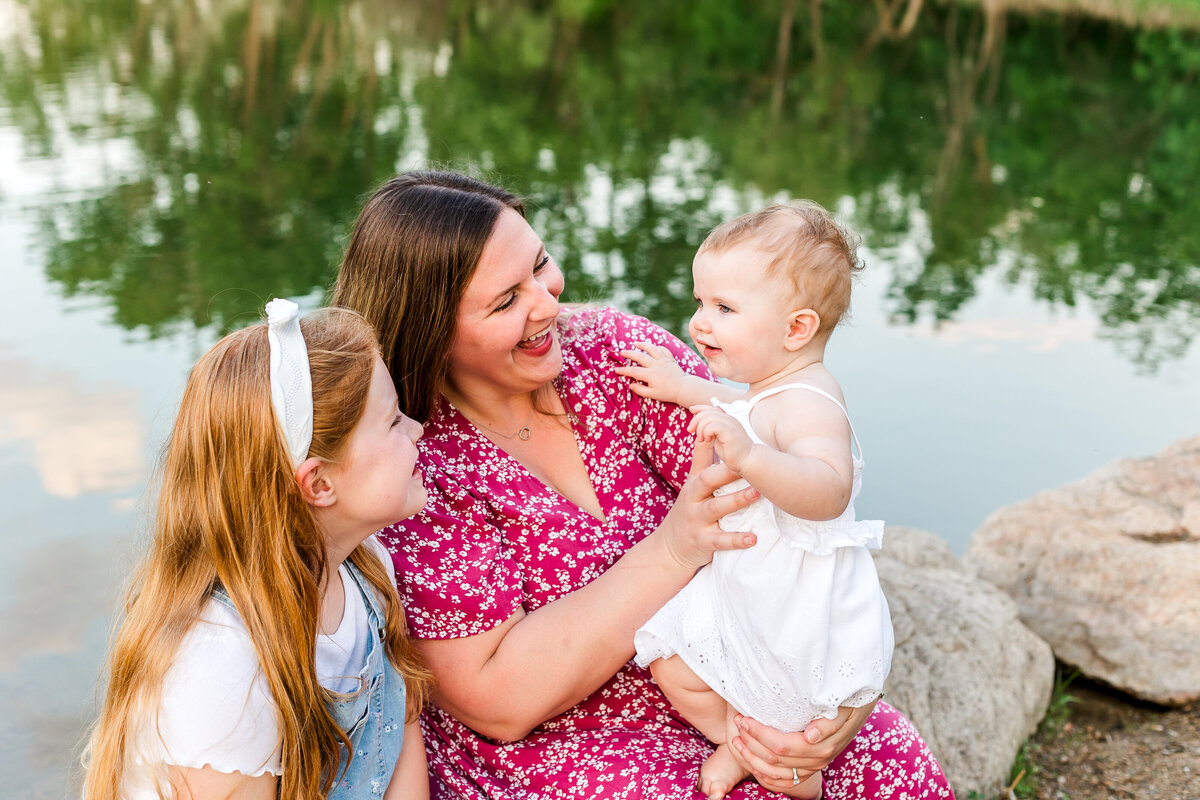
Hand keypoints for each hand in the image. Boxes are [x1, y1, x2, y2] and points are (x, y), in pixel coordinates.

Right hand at [617, 342, 687, 402]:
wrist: (683, 388)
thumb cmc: (667, 393)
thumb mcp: (653, 394)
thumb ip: (640, 390)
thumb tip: (630, 385)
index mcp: (651, 374)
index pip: (633, 371)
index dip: (624, 370)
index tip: (616, 370)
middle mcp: (656, 365)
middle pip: (640, 356)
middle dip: (629, 353)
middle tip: (622, 352)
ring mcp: (664, 361)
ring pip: (652, 349)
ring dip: (643, 345)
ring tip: (636, 343)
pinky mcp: (670, 359)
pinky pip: (663, 350)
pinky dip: (657, 347)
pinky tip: (653, 347)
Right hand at [659, 435, 758, 571]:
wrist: (669, 547)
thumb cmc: (691, 509)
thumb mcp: (693, 483)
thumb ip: (704, 458)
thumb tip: (713, 429)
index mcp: (695, 481)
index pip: (700, 457)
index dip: (708, 441)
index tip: (720, 427)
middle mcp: (693, 497)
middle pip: (708, 480)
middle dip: (727, 471)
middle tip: (748, 463)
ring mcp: (697, 519)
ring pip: (716, 508)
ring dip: (737, 500)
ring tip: (758, 493)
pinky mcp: (703, 541)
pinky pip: (721, 540)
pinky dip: (737, 540)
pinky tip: (753, 538)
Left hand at [688, 405, 753, 473]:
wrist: (747, 461)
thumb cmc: (733, 453)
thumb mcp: (718, 440)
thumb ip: (711, 432)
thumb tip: (699, 427)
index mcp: (727, 420)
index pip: (712, 408)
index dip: (700, 407)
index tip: (692, 409)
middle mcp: (729, 419)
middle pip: (708, 411)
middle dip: (696, 420)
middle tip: (690, 431)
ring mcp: (730, 424)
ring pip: (708, 417)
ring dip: (700, 428)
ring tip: (701, 439)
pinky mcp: (729, 431)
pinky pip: (712, 425)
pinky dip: (706, 432)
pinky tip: (707, 440)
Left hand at [729, 702, 876, 794]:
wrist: (858, 703)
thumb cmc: (847, 700)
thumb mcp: (843, 707)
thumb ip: (828, 722)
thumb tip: (810, 736)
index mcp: (822, 746)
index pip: (782, 745)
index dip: (759, 734)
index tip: (744, 718)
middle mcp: (817, 760)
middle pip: (775, 758)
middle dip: (751, 741)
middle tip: (737, 721)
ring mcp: (811, 767)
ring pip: (775, 772)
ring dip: (752, 758)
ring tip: (736, 740)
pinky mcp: (807, 770)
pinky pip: (781, 781)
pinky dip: (762, 774)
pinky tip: (749, 761)